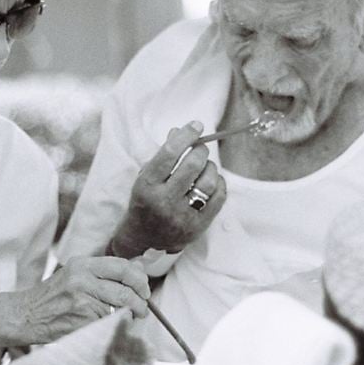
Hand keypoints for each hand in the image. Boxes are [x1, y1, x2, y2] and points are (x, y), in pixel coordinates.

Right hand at [19, 256, 149, 342]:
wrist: (26, 315)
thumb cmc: (53, 297)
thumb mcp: (74, 275)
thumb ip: (103, 273)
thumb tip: (139, 271)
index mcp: (82, 265)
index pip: (122, 267)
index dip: (139, 279)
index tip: (143, 289)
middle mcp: (82, 279)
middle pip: (126, 290)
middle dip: (140, 302)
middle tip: (142, 309)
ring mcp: (81, 301)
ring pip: (120, 309)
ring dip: (128, 317)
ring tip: (127, 319)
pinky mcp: (81, 321)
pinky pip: (108, 324)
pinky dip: (114, 327)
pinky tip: (108, 327)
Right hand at [110, 121, 226, 256]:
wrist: (144, 238)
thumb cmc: (145, 202)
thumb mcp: (146, 178)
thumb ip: (162, 156)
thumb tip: (179, 131)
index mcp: (147, 186)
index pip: (168, 154)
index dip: (185, 136)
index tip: (196, 126)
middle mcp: (163, 201)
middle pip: (192, 165)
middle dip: (200, 150)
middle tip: (200, 147)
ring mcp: (181, 216)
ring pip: (207, 182)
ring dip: (210, 167)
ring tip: (205, 165)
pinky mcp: (197, 227)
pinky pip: (218, 198)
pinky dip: (219, 183)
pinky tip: (212, 180)